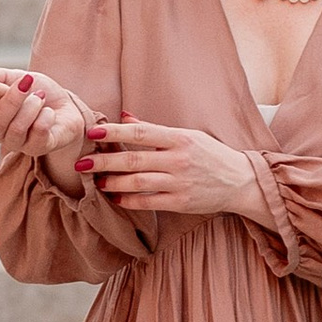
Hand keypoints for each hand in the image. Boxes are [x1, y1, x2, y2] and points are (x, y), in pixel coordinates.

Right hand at [0, 68, 92, 165]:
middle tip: (25, 84)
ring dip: (29, 109)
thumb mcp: (18, 77)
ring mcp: (19, 143)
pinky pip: (37, 136)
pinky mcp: (38, 148)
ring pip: (15, 131)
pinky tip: (49, 112)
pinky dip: (44, 118)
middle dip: (10, 102)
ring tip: (40, 96)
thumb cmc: (37, 91)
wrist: (66, 105)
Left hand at [83, 115, 264, 219]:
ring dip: (113, 182)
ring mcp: (179, 182)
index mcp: (179, 138)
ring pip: (138, 183)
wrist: (240, 181)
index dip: (114, 133)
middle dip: (105, 161)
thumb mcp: (187, 135)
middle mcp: (178, 159)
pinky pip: (149, 202)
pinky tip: (116, 198)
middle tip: (82, 163)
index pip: (140, 133)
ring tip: (97, 181)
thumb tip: (125, 119)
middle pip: (134, 160)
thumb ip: (154, 130)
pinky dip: (129, 201)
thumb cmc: (211, 154)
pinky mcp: (181, 202)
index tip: (93, 132)